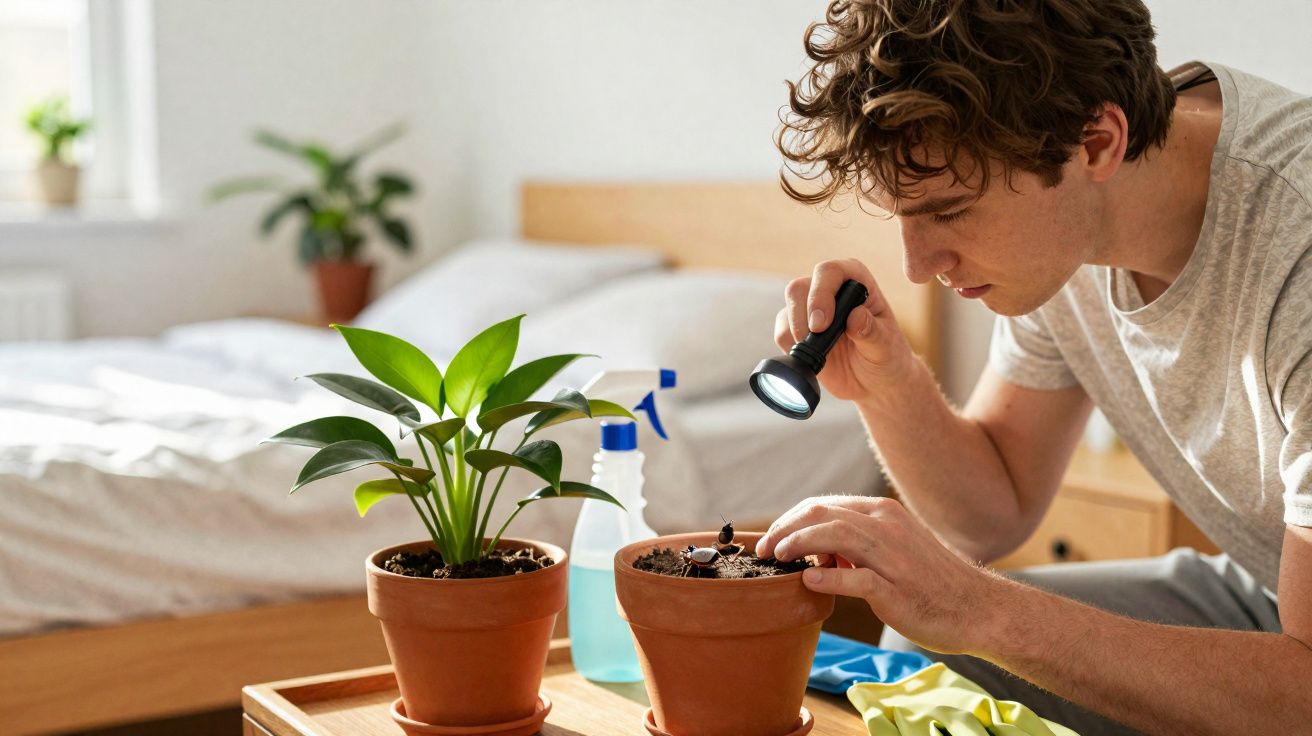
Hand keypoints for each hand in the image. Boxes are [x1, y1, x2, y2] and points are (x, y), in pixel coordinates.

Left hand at [756, 495, 1006, 655]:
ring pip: (836, 535)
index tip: (771, 538)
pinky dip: (829, 579)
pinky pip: (858, 579)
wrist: (979, 609)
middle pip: (823, 514)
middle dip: (785, 528)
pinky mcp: (898, 590)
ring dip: (798, 544)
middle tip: (763, 550)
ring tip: (776, 559)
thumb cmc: (933, 582)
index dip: (790, 519)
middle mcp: (888, 527)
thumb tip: (814, 553)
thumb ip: (856, 546)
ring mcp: (894, 557)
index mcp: (884, 514)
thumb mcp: (894, 550)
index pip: (824, 505)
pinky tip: (808, 583)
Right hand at [775, 259, 914, 402]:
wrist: (874, 383)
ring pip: (787, 309)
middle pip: (799, 287)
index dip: (821, 294)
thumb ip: (872, 331)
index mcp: (856, 281)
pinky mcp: (797, 328)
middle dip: (802, 315)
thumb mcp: (885, 346)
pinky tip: (814, 358)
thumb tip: (856, 317)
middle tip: (814, 340)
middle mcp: (830, 288)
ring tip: (824, 355)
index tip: (821, 324)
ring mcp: (811, 308)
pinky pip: (782, 332)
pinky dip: (791, 347)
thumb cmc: (886, 357)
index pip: (830, 271)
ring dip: (797, 334)